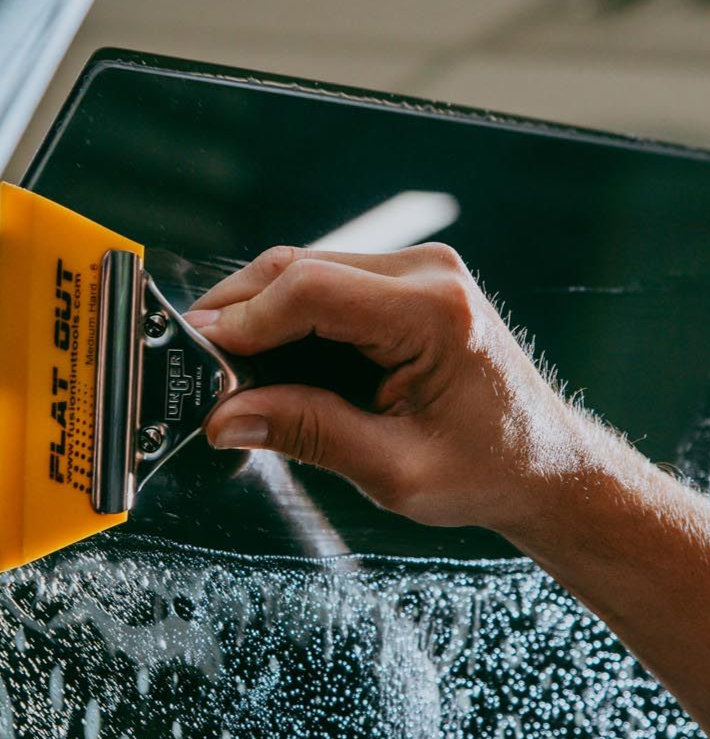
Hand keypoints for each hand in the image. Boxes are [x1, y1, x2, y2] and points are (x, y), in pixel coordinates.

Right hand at [186, 243, 587, 537]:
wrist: (545, 463)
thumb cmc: (487, 470)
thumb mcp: (394, 469)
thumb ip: (309, 434)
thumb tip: (225, 418)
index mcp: (434, 313)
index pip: (310, 289)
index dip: (243, 321)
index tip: (199, 358)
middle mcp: (426, 274)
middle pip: (298, 267)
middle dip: (237, 313)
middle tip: (193, 364)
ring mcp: (417, 271)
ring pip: (304, 269)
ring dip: (256, 314)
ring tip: (221, 368)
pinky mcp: (404, 284)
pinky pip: (325, 284)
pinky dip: (284, 317)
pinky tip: (263, 358)